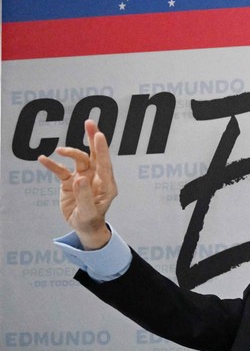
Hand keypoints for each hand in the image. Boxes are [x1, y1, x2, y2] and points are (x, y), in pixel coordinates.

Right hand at [38, 119, 116, 249]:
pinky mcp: (71, 181)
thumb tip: (79, 179)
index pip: (105, 164)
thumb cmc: (90, 220)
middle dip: (93, 138)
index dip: (102, 149)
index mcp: (107, 185)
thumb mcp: (88, 213)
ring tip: (59, 150)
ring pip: (79, 159)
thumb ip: (84, 196)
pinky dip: (52, 164)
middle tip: (89, 123)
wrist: (83, 227)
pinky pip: (61, 170)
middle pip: (96, 154)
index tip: (98, 135)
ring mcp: (83, 178)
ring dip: (70, 152)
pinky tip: (43, 159)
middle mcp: (96, 178)